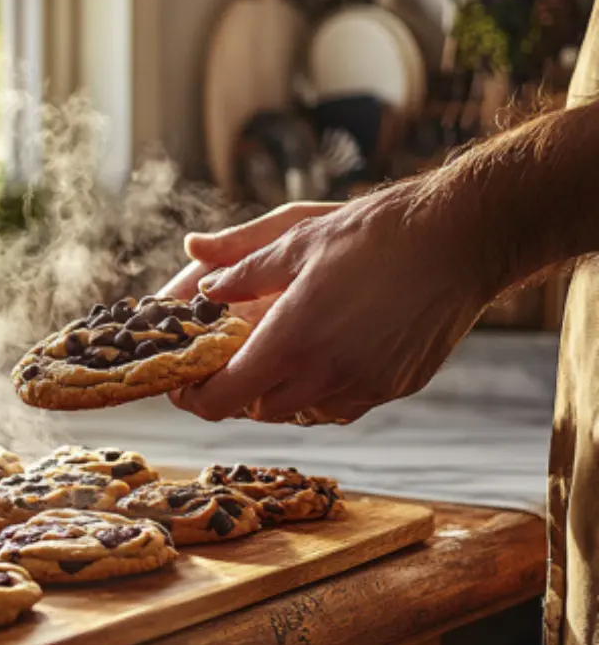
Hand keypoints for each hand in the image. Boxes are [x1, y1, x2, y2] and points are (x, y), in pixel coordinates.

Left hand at [163, 182, 490, 424]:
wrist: (461, 239)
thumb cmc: (375, 233)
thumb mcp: (296, 238)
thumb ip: (241, 267)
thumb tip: (201, 278)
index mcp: (291, 339)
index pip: (222, 399)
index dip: (194, 397)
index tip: (183, 383)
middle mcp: (326, 374)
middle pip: (257, 409)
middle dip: (235, 392)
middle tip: (228, 361)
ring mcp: (365, 385)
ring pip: (302, 412)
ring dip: (280, 393)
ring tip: (277, 353)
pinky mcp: (397, 387)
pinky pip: (343, 405)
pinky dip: (322, 392)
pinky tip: (324, 357)